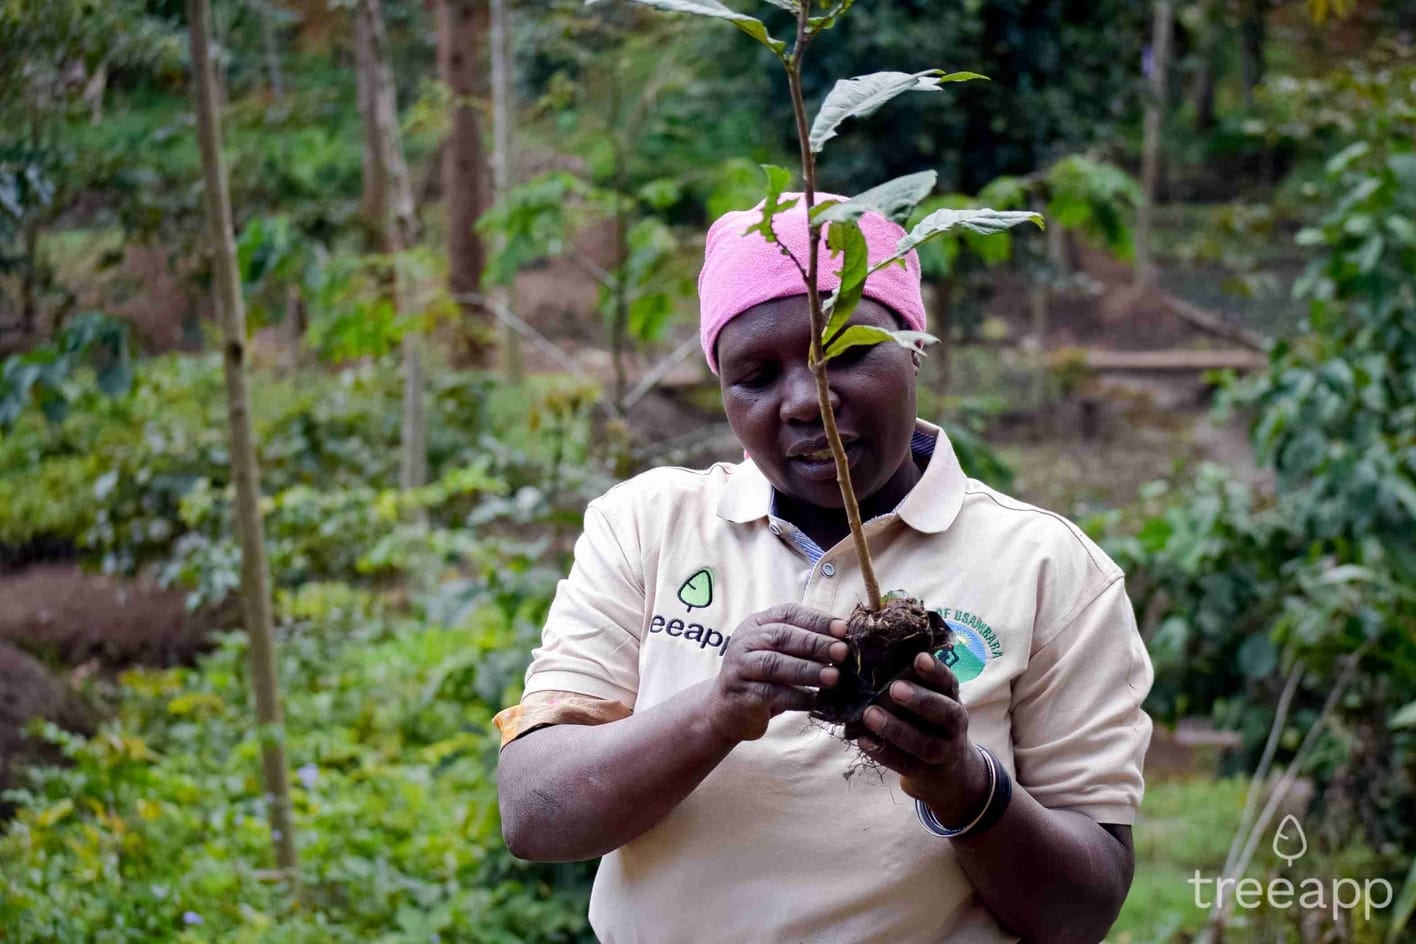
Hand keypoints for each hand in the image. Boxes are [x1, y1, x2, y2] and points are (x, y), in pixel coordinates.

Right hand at [703, 603, 847, 743]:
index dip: (817, 619)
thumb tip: (845, 641)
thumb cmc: (763, 678)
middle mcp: (746, 640)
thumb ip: (804, 645)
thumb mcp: (781, 654)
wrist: (727, 709)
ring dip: (808, 670)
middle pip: (782, 636)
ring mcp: (740, 666)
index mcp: (758, 623)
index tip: (843, 629)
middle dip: (815, 643)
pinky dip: (798, 696)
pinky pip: (771, 693)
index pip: (788, 613)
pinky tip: (817, 701)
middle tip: (843, 653)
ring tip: (834, 677)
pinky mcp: (741, 693)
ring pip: (775, 664)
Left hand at [856, 650, 990, 826]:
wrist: (949, 769)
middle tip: (894, 688)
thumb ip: (913, 680)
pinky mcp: (925, 772)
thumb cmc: (930, 720)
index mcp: (952, 699)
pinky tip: (863, 740)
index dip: (936, 670)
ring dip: (896, 729)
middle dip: (920, 700)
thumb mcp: (932, 698)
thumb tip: (874, 649)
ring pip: (923, 743)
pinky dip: (883, 753)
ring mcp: (942, 752)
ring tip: (870, 714)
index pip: (949, 682)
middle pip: (944, 713)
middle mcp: (954, 725)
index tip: (918, 657)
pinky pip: (904, 765)